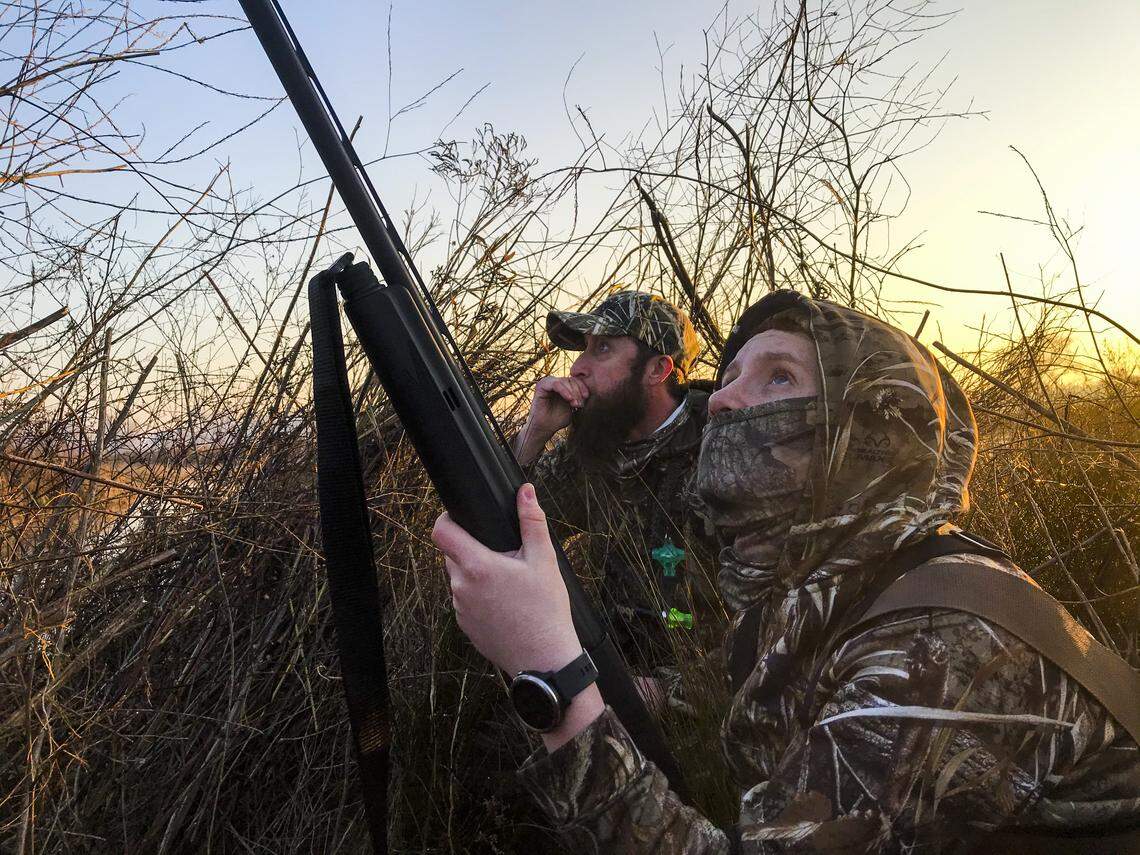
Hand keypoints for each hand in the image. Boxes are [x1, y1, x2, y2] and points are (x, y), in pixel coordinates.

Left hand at [431, 483, 580, 676]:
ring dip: (475, 573)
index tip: (460, 516)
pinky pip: (465, 601)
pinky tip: (504, 603)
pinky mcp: (465, 627)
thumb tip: (526, 492)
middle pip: (451, 554)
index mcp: (477, 566)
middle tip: (501, 553)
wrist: (544, 660)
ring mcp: (460, 609)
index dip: (446, 519)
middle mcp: (461, 587)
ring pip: (459, 579)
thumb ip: (532, 522)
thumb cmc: (546, 611)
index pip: (441, 532)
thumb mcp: (544, 560)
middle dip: (470, 548)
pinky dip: (479, 596)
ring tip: (507, 582)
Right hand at [530, 375, 588, 431]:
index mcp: (563, 386)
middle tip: (580, 404)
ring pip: (565, 381)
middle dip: (578, 392)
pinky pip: (556, 384)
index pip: (576, 381)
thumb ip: (579, 398)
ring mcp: (548, 383)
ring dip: (572, 392)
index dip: (583, 387)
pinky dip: (564, 390)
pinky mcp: (541, 386)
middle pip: (571, 380)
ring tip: (575, 404)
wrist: (544, 429)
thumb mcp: (572, 407)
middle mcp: (555, 382)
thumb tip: (591, 392)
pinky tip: (569, 399)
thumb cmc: (557, 419)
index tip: (587, 397)